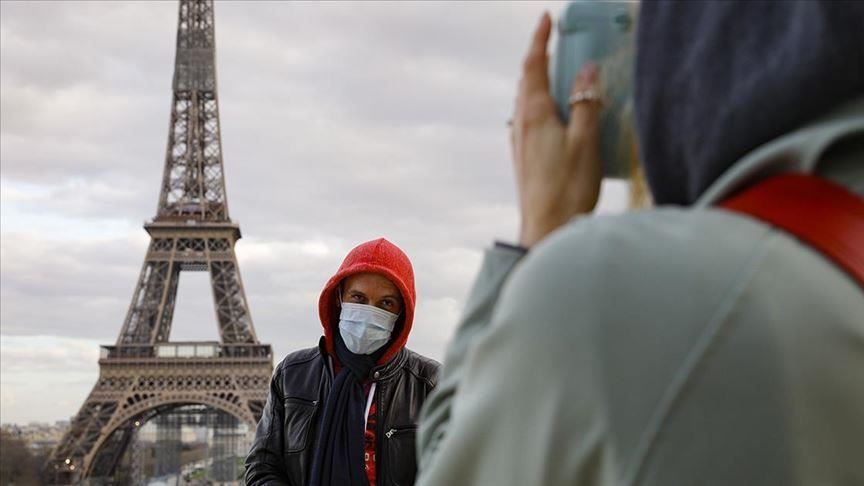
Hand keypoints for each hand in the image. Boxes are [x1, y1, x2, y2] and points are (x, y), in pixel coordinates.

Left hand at [511, 13, 601, 247]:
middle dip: (539, 57)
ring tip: (556, 71)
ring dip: (539, 80)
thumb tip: (587, 68)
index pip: (534, 66)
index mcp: (535, 114)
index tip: (546, 19)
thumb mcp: (586, 142)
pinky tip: (554, 113)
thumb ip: (587, 103)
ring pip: (526, 100)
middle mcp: (521, 124)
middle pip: (527, 81)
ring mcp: (520, 142)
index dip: (540, 40)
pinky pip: (529, 118)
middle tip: (555, 41)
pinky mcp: (524, 157)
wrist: (545, 230)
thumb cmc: (568, 188)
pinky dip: (540, 103)